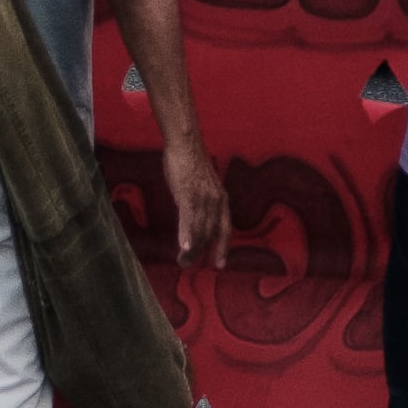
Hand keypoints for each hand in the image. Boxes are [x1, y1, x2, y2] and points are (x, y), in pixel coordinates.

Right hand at [162, 137, 229, 268]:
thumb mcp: (202, 185)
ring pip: (199, 229)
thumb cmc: (191, 162)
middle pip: (210, 233)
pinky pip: (188, 218)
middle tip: (187, 264)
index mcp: (221, 199)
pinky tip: (184, 247)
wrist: (185, 143)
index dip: (222, 247)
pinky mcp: (188, 193)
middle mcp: (216, 201)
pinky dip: (186, 234)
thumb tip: (193, 217)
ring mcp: (203, 198)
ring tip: (182, 261)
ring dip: (191, 248)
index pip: (225, 228)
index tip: (219, 264)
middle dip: (201, 252)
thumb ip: (201, 201)